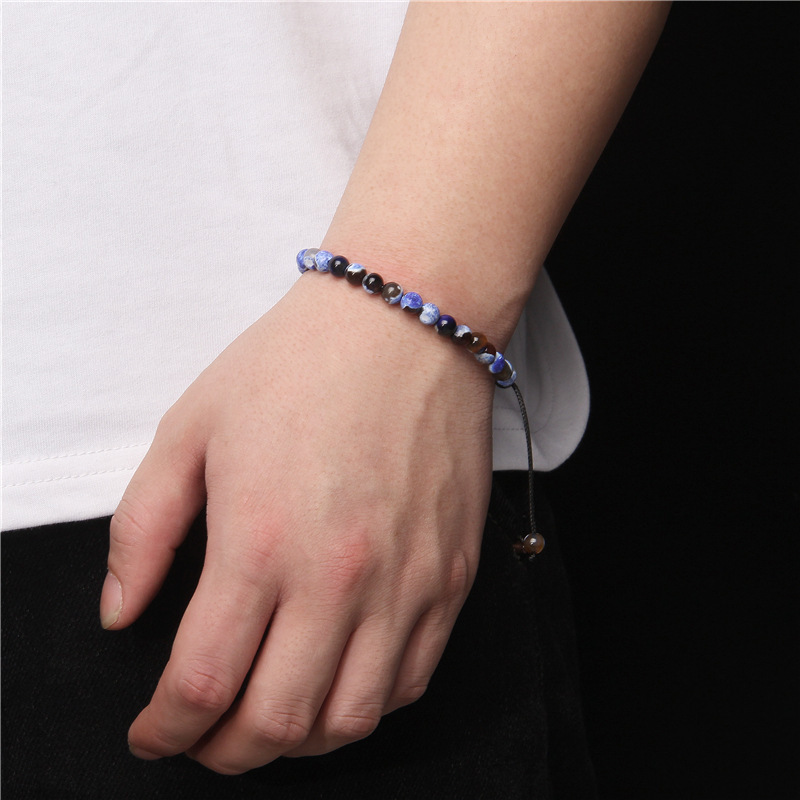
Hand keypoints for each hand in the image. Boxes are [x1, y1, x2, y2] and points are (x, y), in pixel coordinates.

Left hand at [101, 273, 493, 773]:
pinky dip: (365, 705)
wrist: (406, 324)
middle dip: (223, 753)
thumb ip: (142, 531)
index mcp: (261, 540)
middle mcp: (340, 577)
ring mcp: (407, 581)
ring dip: (297, 742)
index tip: (152, 732)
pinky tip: (337, 680)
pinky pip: (412, 678)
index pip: (203, 682)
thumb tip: (121, 615)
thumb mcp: (190, 429)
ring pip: (351, 720)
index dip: (165, 728)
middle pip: (277, 723)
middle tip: (202, 738)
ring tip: (269, 717)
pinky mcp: (452, 574)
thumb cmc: (297, 367)